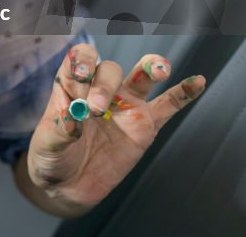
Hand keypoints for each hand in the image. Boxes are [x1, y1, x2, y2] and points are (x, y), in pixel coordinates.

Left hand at [26, 44, 206, 209]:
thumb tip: (72, 116)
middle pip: (110, 70)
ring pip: (142, 78)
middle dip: (104, 84)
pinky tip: (198, 81)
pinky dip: (184, 93)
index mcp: (71, 86)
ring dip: (151, 67)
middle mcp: (100, 90)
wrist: (67, 185)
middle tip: (96, 108)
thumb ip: (59, 129)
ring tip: (160, 69)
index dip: (83, 60)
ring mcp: (125, 106)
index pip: (81, 59)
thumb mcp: (47, 144)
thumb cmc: (51, 157)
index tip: (80, 74)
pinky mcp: (144, 127)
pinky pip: (168, 106)